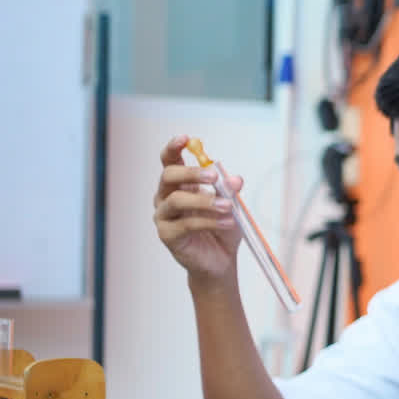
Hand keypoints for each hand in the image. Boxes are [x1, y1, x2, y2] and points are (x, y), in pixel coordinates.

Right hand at [153, 134, 242, 283]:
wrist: (221, 259)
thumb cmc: (222, 227)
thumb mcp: (232, 204)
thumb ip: (230, 190)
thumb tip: (234, 179)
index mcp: (179, 184)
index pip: (169, 161)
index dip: (174, 148)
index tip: (186, 139)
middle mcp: (166, 197)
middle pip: (168, 176)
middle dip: (191, 173)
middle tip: (213, 176)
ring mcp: (164, 216)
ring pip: (176, 200)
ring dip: (204, 201)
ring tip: (228, 206)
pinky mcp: (167, 235)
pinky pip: (186, 224)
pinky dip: (209, 221)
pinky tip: (228, 222)